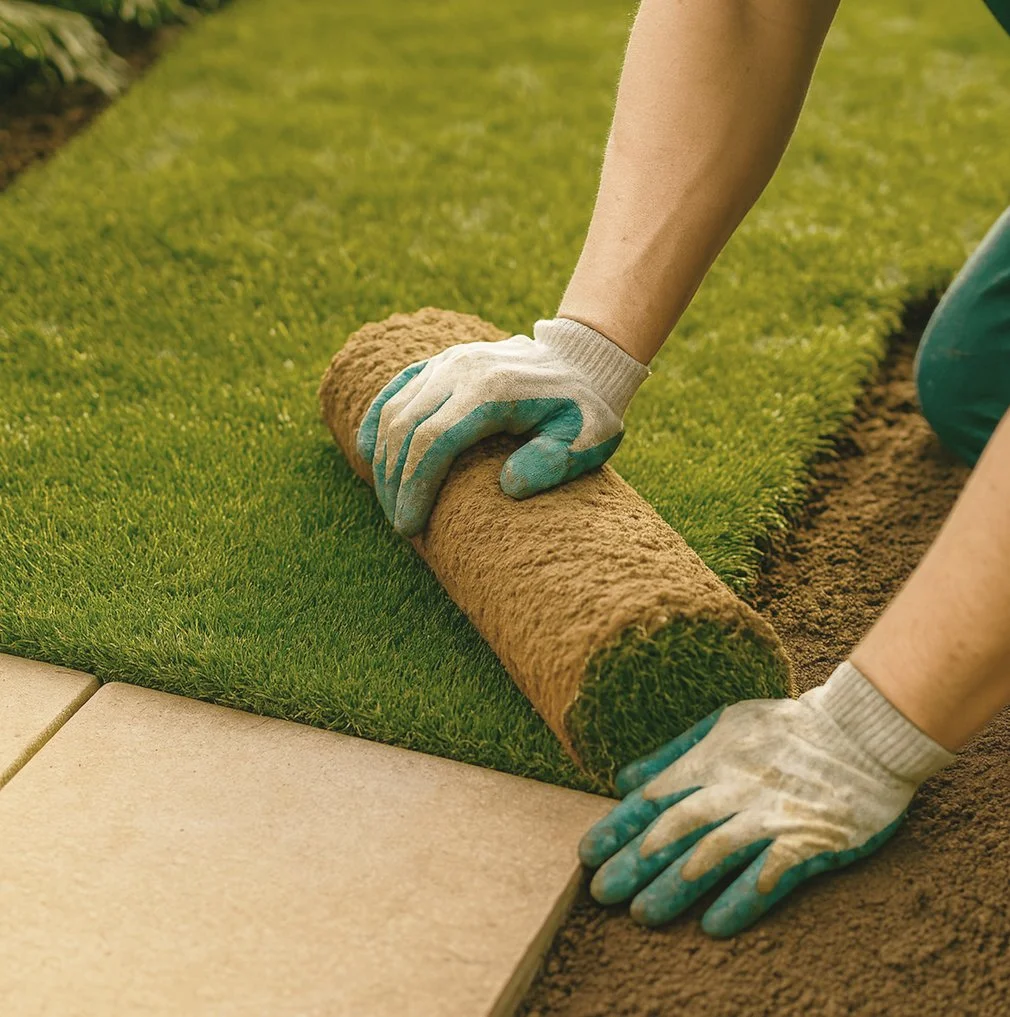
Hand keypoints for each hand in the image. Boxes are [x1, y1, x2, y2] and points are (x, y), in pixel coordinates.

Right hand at [354, 317, 649, 536]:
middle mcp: (461, 370)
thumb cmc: (585, 411)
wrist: (584, 362)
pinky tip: (367, 454)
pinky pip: (396, 389)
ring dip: (384, 460)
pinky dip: (376, 421)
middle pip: (405, 429)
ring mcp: (448, 362)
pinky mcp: (442, 362)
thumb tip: (507, 485)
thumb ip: (552, 463)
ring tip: (391, 502)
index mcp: (492, 391)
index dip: (414, 487)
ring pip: (395, 410)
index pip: (433, 441)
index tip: (410, 526)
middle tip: (401, 524)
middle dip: (394, 482)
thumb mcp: (586, 441)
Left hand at [577, 661, 955, 937]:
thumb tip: (625, 779)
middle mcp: (733, 791)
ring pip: (714, 855)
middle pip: (676, 830)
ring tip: (643, 914)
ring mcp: (769, 817)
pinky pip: (770, 874)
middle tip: (601, 892)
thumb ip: (672, 753)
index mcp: (710, 762)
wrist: (858, 731)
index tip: (588, 853)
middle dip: (636, 862)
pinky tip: (714, 925)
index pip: (654, 798)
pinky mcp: (807, 840)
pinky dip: (742, 899)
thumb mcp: (721, 725)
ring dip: (676, 886)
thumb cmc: (783, 728)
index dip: (620, 827)